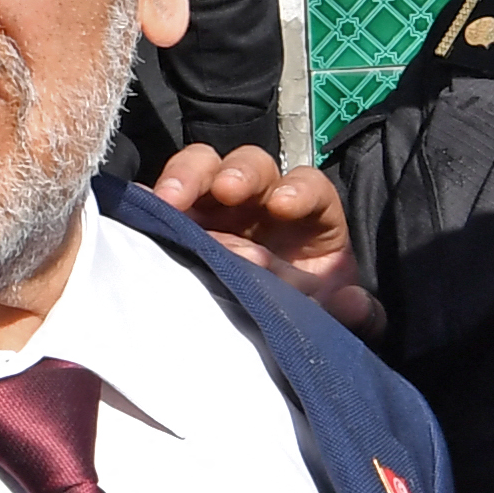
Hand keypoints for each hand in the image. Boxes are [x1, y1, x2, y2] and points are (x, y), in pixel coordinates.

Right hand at [148, 142, 372, 328]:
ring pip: (201, 168)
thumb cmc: (303, 306)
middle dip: (239, 173)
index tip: (282, 206)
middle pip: (251, 165)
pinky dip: (147, 201)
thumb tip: (355, 305)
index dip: (297, 190)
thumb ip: (353, 312)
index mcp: (306, 213)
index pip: (308, 185)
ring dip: (187, 177)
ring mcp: (213, 205)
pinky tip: (137, 212)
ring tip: (169, 200)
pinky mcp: (176, 219)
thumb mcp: (332, 312)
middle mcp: (259, 199)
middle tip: (225, 190)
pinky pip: (158, 199)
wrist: (261, 327)